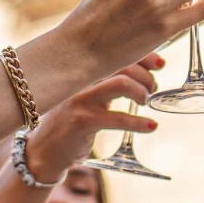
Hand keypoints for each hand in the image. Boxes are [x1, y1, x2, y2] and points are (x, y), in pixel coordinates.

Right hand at [24, 56, 162, 180]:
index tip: (160, 63)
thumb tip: (145, 73)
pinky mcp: (81, 120)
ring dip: (142, 92)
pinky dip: (139, 122)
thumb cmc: (71, 121)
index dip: (143, 54)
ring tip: (147, 102)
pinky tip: (151, 126)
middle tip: (152, 89)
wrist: (43, 151)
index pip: (117, 51)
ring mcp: (79, 98)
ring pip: (121, 83)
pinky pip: (117, 117)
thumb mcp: (88, 96)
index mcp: (83, 69)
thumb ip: (108, 82)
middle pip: (123, 63)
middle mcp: (80, 78)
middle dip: (146, 75)